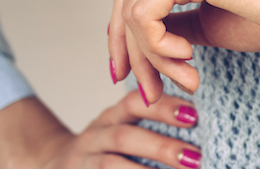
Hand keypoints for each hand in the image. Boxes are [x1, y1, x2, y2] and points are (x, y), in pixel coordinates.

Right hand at [0, 92, 200, 168]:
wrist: (53, 164)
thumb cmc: (106, 146)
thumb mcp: (121, 127)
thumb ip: (151, 122)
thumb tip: (198, 122)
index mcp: (111, 117)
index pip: (134, 104)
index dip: (163, 108)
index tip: (194, 115)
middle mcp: (95, 137)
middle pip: (125, 138)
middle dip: (162, 148)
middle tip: (195, 157)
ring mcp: (83, 162)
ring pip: (111, 167)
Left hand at [109, 0, 259, 103]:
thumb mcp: (207, 24)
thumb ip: (170, 24)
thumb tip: (133, 43)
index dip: (123, 36)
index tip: (130, 76)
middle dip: (133, 54)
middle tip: (150, 92)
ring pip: (132, 11)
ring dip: (151, 57)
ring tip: (186, 77)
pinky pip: (145, 15)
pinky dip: (157, 46)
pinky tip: (188, 57)